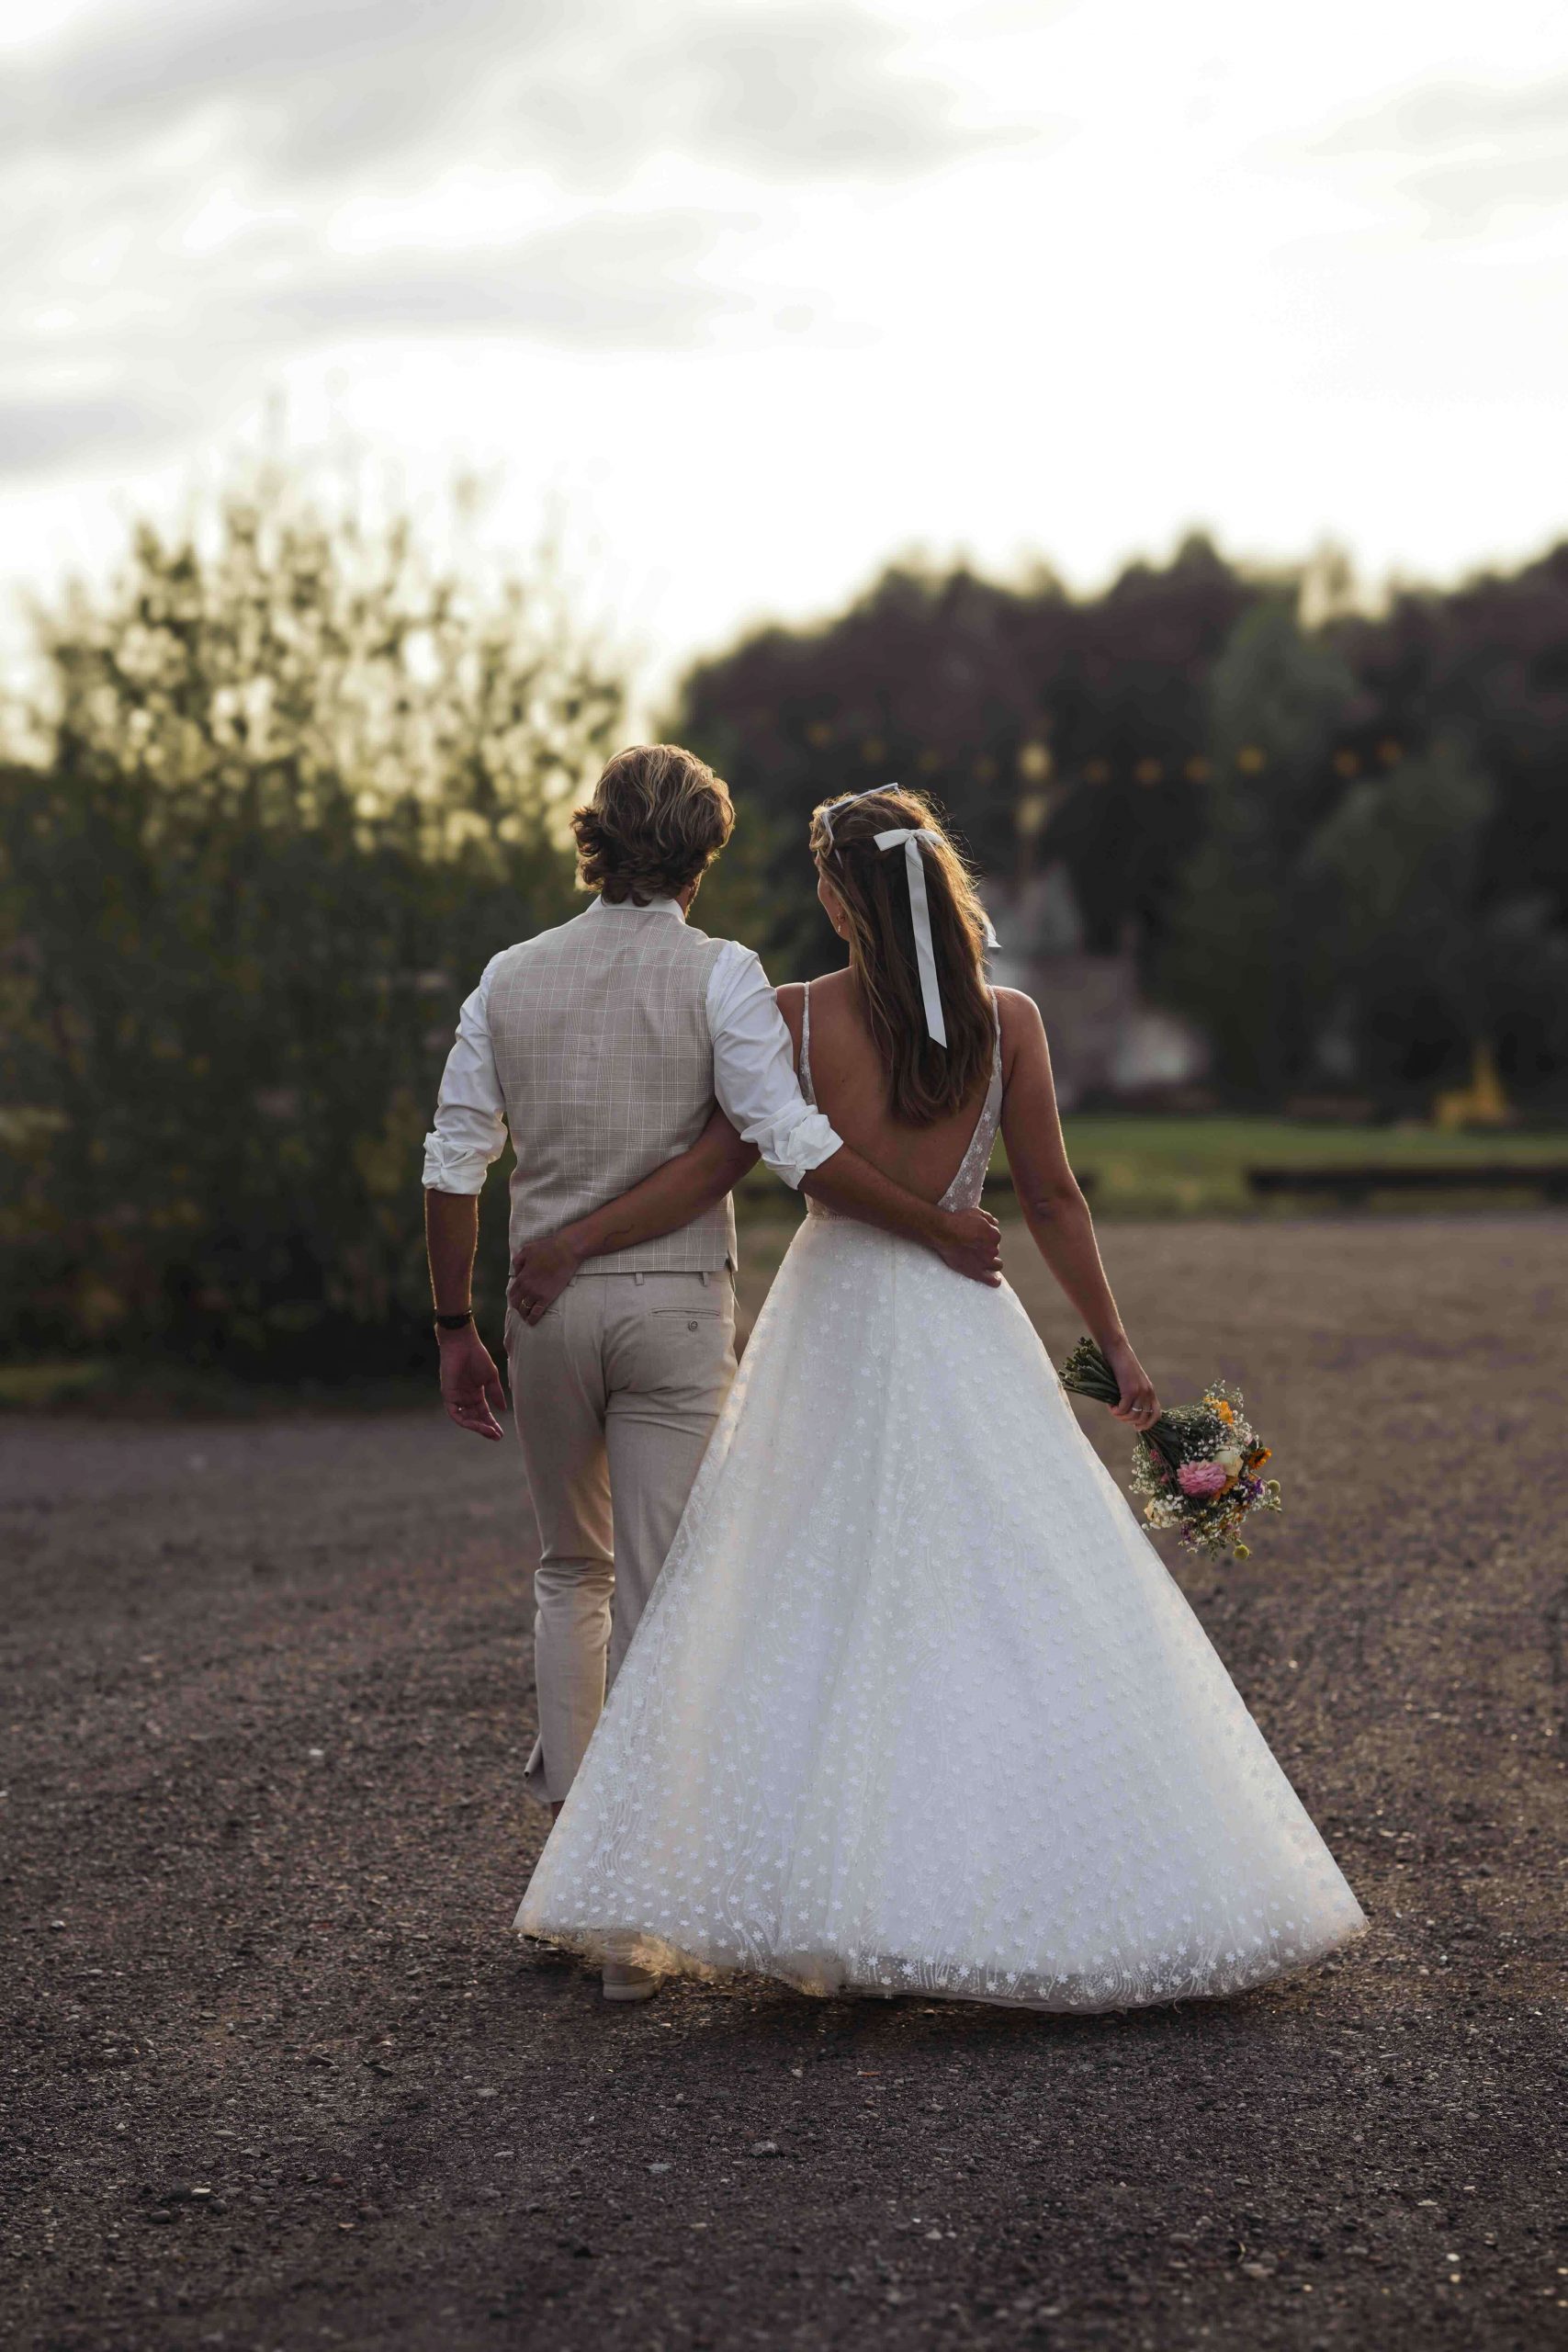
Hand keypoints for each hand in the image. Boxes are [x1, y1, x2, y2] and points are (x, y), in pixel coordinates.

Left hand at [438, 1326, 506, 1440]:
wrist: (463, 1343)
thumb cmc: (477, 1356)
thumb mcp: (490, 1377)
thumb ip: (496, 1393)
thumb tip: (504, 1409)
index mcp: (475, 1393)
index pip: (483, 1413)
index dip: (492, 1423)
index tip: (501, 1433)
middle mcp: (465, 1398)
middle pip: (475, 1419)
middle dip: (486, 1429)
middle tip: (497, 1436)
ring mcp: (456, 1397)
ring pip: (466, 1419)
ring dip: (477, 1427)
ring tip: (489, 1432)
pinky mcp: (448, 1395)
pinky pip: (455, 1413)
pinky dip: (464, 1421)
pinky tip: (476, 1424)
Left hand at [507, 1232, 582, 1324]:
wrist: (566, 1251)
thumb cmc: (547, 1248)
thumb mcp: (527, 1250)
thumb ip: (518, 1261)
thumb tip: (517, 1273)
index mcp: (521, 1276)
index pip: (512, 1292)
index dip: (513, 1297)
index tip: (516, 1300)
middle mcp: (526, 1287)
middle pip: (516, 1303)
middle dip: (517, 1307)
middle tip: (521, 1310)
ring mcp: (536, 1293)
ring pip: (525, 1309)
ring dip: (524, 1315)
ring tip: (526, 1317)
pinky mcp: (547, 1298)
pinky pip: (537, 1312)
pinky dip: (532, 1319)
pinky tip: (532, 1322)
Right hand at [932, 1206, 1003, 1286]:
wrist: (943, 1232)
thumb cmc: (958, 1221)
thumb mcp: (975, 1212)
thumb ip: (988, 1218)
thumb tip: (995, 1222)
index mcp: (994, 1235)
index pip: (995, 1237)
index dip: (987, 1236)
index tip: (978, 1236)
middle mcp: (993, 1250)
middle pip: (995, 1251)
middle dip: (988, 1249)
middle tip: (976, 1247)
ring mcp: (985, 1262)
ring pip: (997, 1265)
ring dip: (993, 1263)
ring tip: (984, 1262)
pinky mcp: (976, 1272)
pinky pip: (990, 1280)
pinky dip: (994, 1281)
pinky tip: (995, 1281)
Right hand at [1103, 1336, 1158, 1430]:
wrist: (1118, 1351)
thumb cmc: (1121, 1365)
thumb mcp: (1131, 1382)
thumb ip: (1134, 1395)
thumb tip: (1128, 1412)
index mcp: (1150, 1391)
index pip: (1156, 1414)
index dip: (1147, 1424)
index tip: (1136, 1427)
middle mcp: (1148, 1393)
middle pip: (1142, 1418)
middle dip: (1129, 1421)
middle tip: (1119, 1416)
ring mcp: (1140, 1392)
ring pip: (1133, 1415)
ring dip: (1121, 1417)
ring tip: (1113, 1410)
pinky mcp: (1129, 1390)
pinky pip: (1123, 1409)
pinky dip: (1115, 1411)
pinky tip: (1110, 1405)